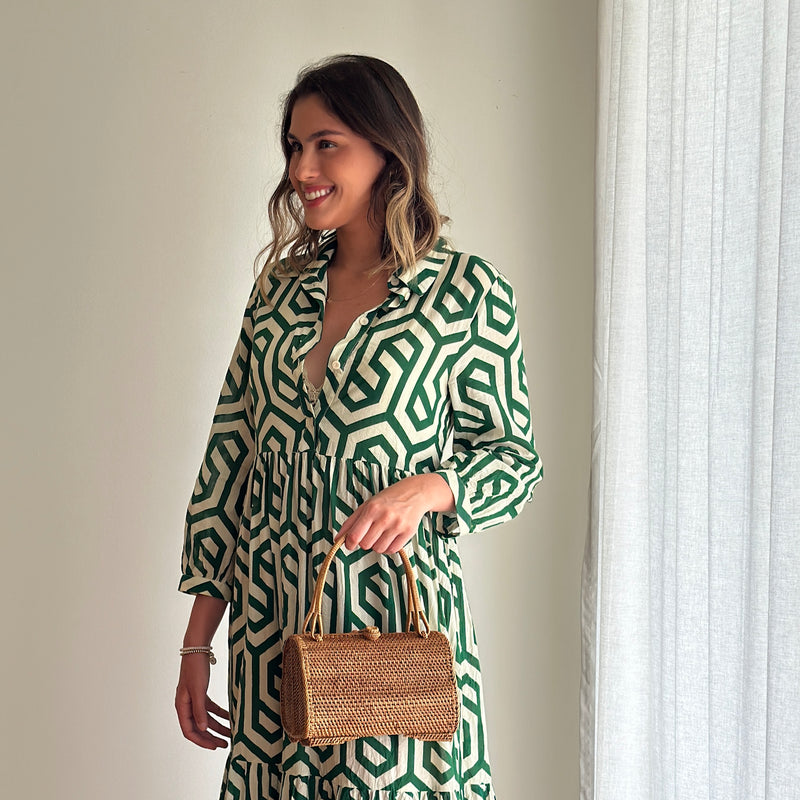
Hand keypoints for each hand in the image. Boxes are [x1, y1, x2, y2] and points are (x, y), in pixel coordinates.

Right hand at [175, 653, 230, 749]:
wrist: (197, 649)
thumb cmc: (195, 668)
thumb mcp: (198, 690)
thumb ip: (200, 710)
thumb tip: (202, 729)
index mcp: (181, 707)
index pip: (190, 731)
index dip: (201, 741)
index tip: (214, 747)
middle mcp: (186, 705)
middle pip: (198, 727)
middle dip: (211, 737)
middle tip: (225, 744)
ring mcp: (194, 699)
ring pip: (205, 718)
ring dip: (217, 726)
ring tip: (230, 733)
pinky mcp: (201, 693)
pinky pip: (210, 708)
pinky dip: (219, 714)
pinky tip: (230, 717)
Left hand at [336, 473, 454, 553]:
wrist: (415, 493)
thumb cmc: (388, 499)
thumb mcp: (367, 505)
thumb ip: (351, 522)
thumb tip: (338, 539)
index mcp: (372, 509)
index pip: (355, 535)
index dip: (349, 543)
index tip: (350, 544)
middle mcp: (385, 517)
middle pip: (366, 544)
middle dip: (365, 542)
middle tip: (370, 533)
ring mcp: (398, 525)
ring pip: (379, 549)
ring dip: (377, 545)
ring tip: (381, 533)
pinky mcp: (409, 532)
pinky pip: (392, 550)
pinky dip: (389, 547)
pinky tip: (390, 537)